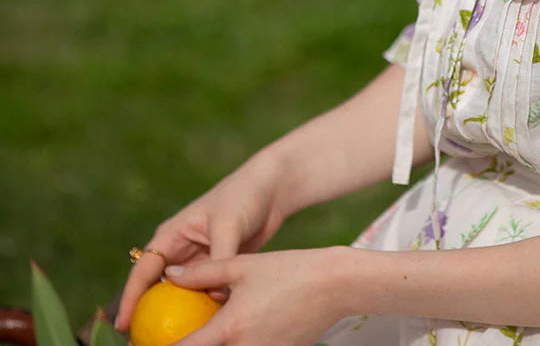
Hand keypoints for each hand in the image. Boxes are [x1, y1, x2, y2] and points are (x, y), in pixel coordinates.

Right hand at [116, 156, 287, 330]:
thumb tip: (216, 296)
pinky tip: (205, 333)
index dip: (130, 298)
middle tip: (141, 342)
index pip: (144, 270)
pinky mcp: (216, 270)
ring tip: (171, 342)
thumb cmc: (244, 197)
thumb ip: (220, 258)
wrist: (270, 190)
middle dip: (147, 316)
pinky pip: (204, 296)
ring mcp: (198, 263)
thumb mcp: (228, 224)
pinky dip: (202, 312)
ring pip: (180, 296)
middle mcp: (180, 251)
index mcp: (172, 235)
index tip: (122, 325)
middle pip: (156, 289)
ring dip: (176, 318)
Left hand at [162, 249, 347, 345]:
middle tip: (167, 337)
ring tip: (197, 332)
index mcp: (230, 329)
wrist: (334, 286)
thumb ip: (204, 271)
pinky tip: (226, 333)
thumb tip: (169, 274)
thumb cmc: (288, 270)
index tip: (141, 342)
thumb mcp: (242, 265)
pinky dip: (232, 345)